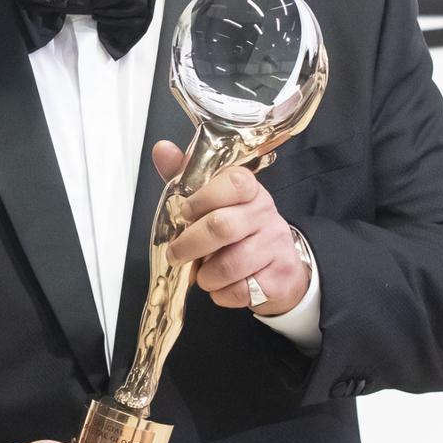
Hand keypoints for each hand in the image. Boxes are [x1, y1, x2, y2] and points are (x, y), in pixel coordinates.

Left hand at [153, 141, 308, 316]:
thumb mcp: (213, 199)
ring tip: (201, 273)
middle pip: (222, 227)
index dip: (201, 198)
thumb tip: (162, 149)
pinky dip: (221, 294)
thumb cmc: (238, 229)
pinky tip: (222, 286)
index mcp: (249, 189)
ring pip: (230, 265)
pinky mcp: (280, 278)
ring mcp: (276, 246)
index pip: (233, 182)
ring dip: (205, 275)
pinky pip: (241, 290)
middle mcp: (266, 213)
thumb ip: (186, 176)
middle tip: (175, 254)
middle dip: (189, 244)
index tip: (184, 212)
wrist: (280, 265)